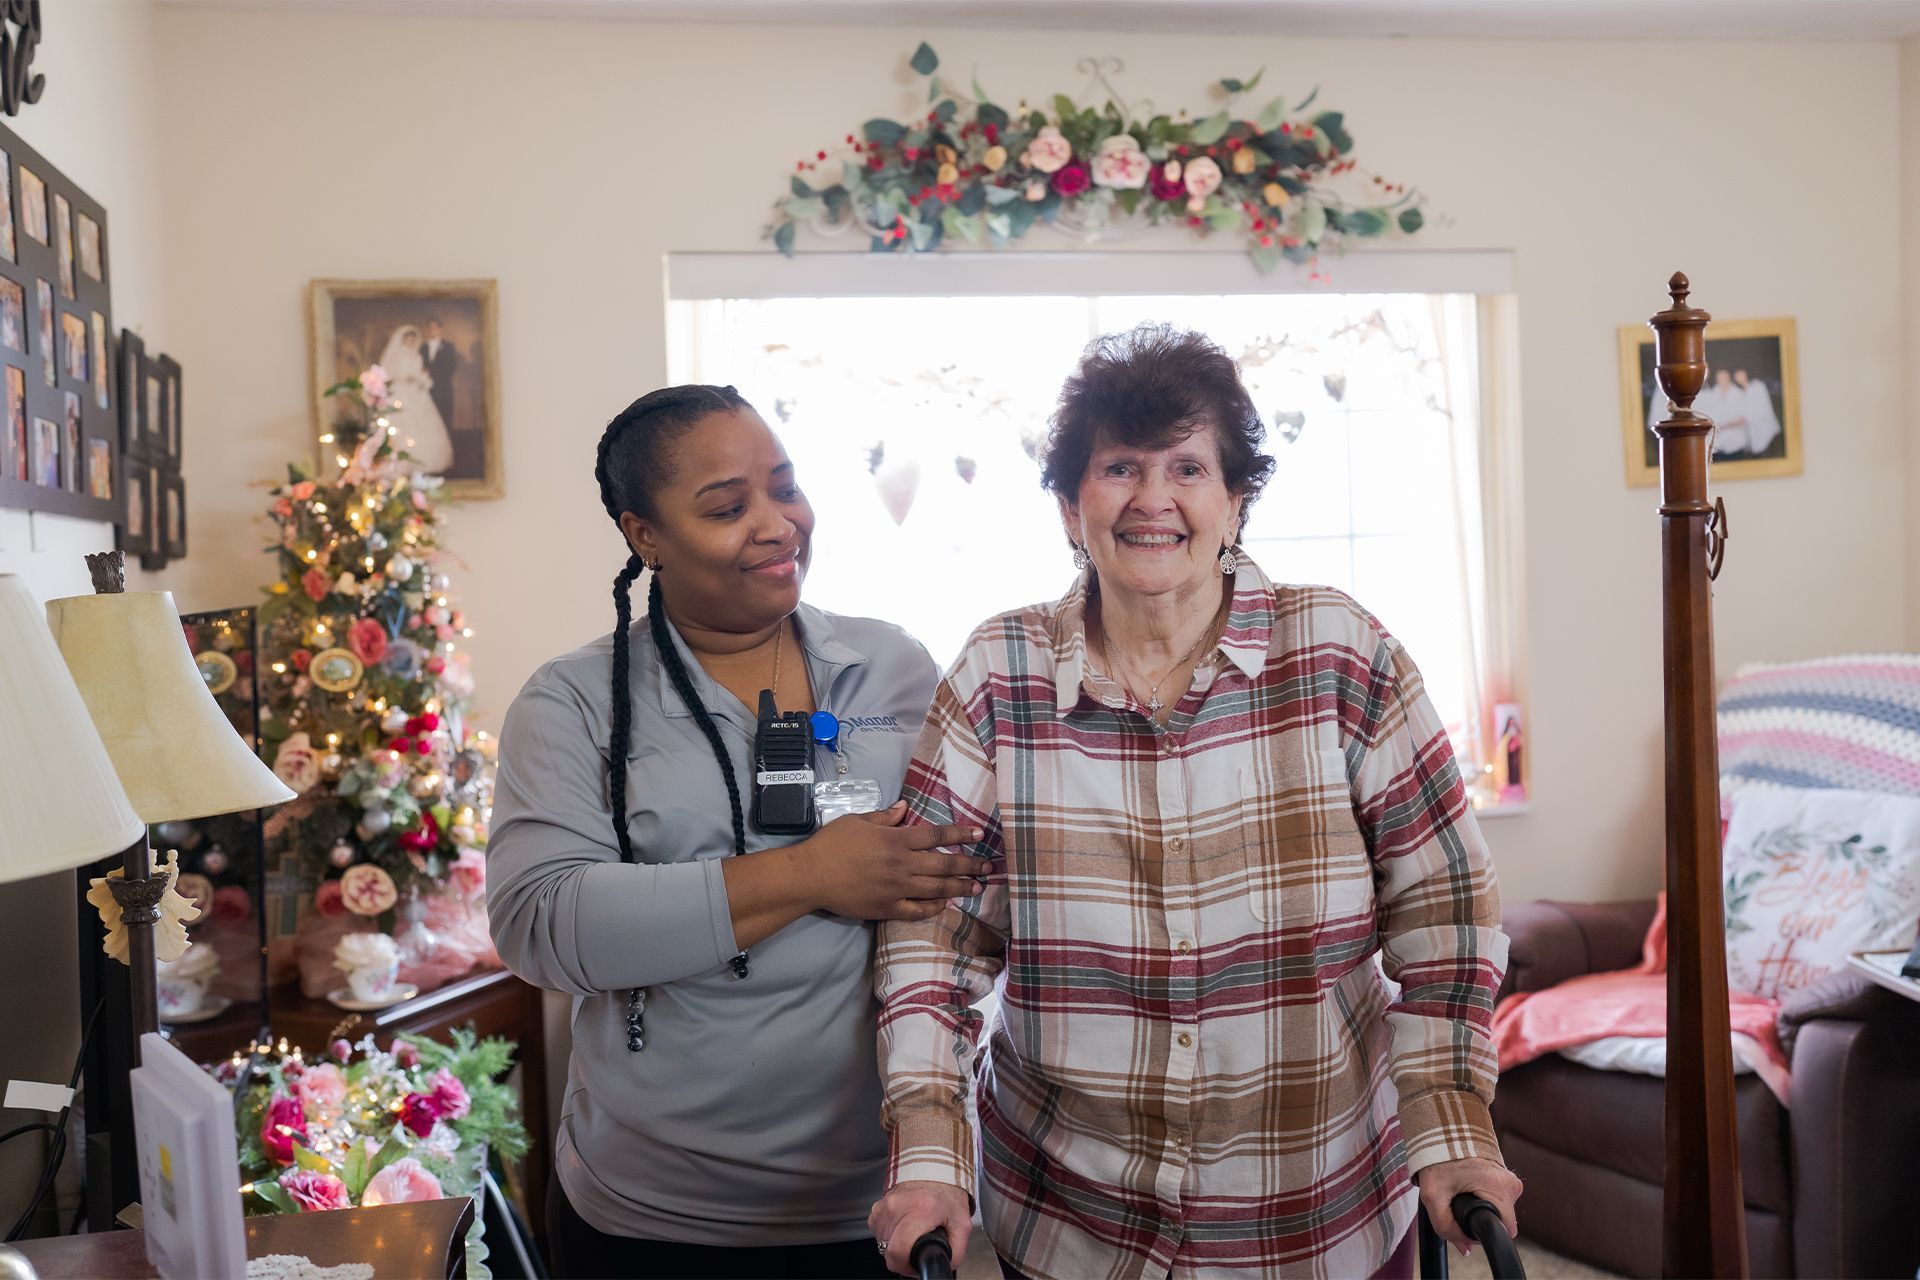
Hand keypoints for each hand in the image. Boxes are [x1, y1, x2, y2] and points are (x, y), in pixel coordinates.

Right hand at [803, 803, 987, 921]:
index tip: (978, 834)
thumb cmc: (832, 844)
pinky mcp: (887, 908)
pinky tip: (946, 905)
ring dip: (959, 888)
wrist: (811, 876)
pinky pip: (917, 911)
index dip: (960, 834)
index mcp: (896, 839)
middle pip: (944, 865)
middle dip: (970, 865)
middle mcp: (902, 864)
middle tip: (988, 867)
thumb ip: (884, 817)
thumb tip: (904, 808)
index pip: (937, 836)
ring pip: (936, 889)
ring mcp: (897, 889)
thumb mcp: (857, 820)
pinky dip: (934, 908)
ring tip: (976, 888)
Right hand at [869, 1180, 971, 1277]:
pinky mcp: (877, 1208)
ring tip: (913, 1232)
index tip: (915, 1264)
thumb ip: (956, 1251)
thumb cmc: (948, 1194)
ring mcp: (884, 1207)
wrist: (935, 1169)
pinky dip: (890, 1235)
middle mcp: (897, 1207)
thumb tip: (944, 1265)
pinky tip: (904, 1226)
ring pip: (883, 1244)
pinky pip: (878, 1233)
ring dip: (896, 1245)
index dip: (906, 1266)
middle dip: (904, 1257)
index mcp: (920, 1211)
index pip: (898, 1250)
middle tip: (919, 1247)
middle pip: (889, 1251)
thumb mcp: (962, 1225)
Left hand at [1414, 1156, 1521, 1256]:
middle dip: (1479, 1218)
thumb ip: (1445, 1227)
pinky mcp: (1505, 1175)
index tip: (1465, 1220)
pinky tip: (1467, 1186)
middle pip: (1501, 1220)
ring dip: (1481, 1207)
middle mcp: (1511, 1184)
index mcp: (1500, 1188)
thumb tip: (1464, 1247)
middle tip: (1457, 1203)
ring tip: (1461, 1190)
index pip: (1505, 1229)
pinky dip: (1484, 1197)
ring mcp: (1510, 1178)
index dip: (1483, 1232)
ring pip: (1499, 1209)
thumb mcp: (1432, 1197)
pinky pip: (1498, 1198)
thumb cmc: (1437, 1161)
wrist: (1441, 1134)